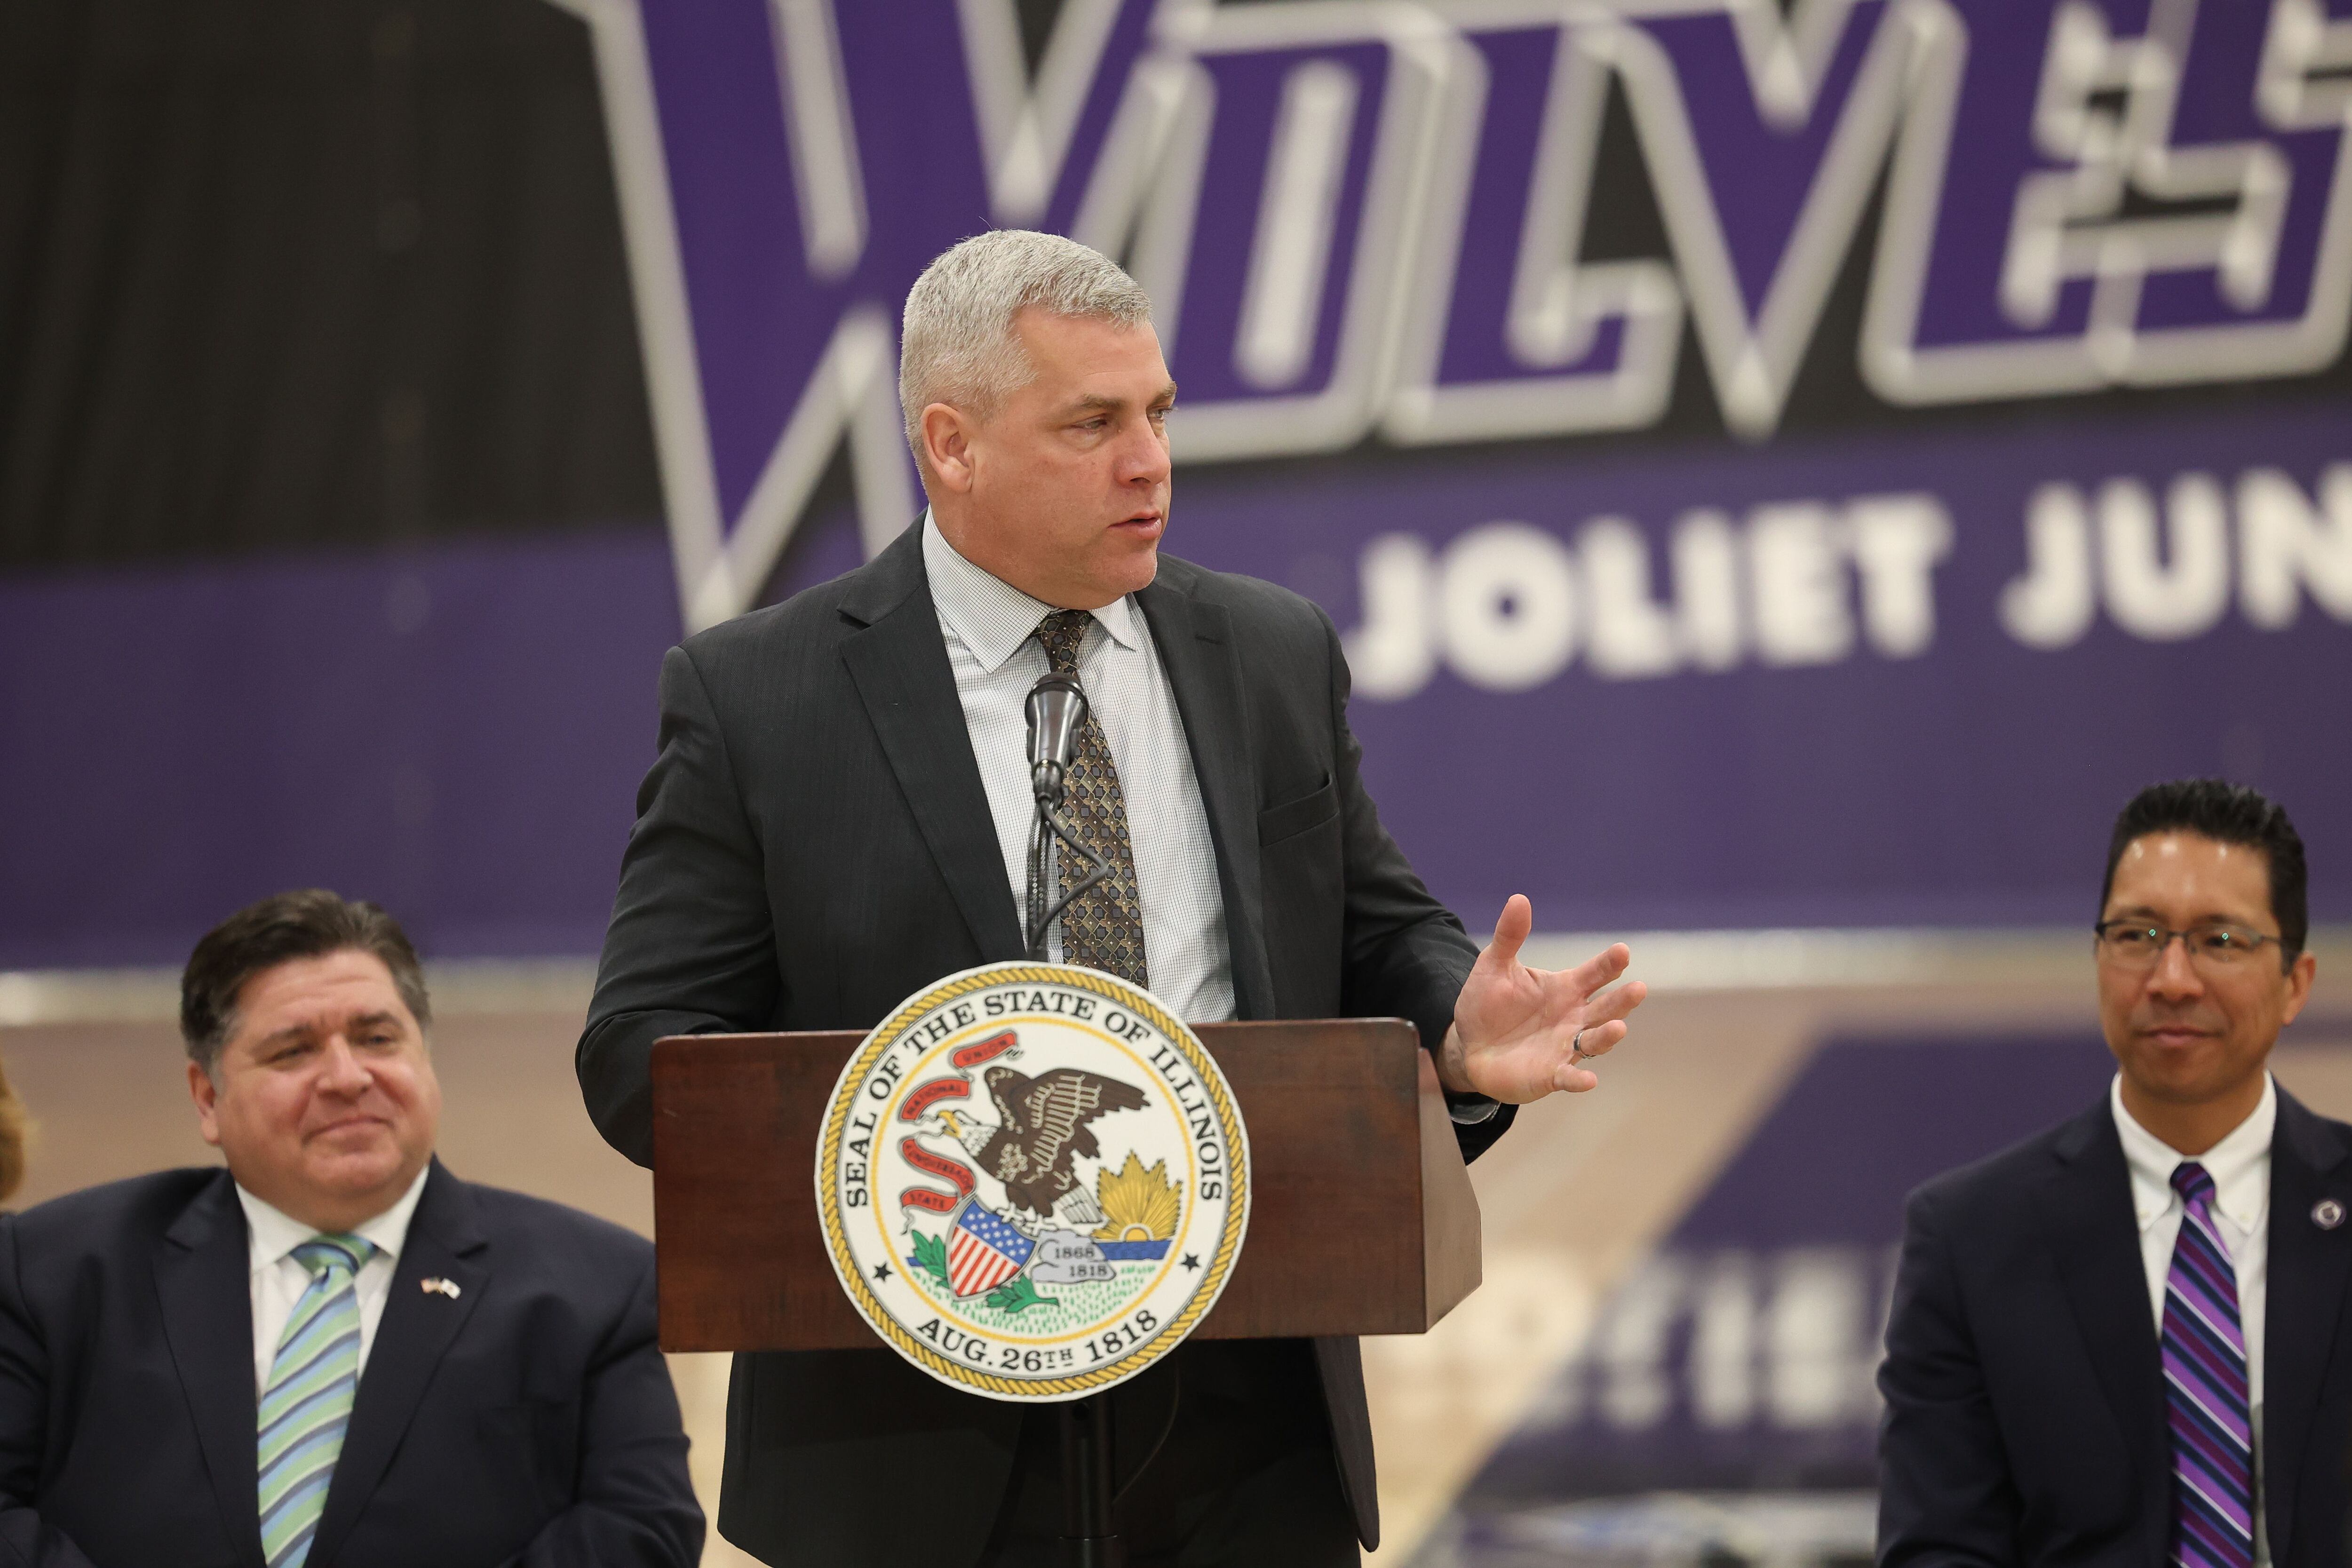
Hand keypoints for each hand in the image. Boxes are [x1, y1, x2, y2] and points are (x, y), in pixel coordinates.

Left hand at [1437, 895, 1645, 1101]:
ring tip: (1619, 1027)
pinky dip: (1579, 1079)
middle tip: (1638, 988)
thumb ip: (1509, 936)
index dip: (1609, 964)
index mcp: (1565, 988)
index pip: (1595, 974)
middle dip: (1622, 1000)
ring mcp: (1564, 1046)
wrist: (1468, 1045)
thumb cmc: (1487, 1004)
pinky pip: (1568, 1077)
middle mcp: (1573, 1017)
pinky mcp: (1550, 1074)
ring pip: (1594, 1040)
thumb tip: (1519, 898)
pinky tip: (1588, 1080)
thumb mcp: (1494, 966)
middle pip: (1605, 1008)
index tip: (1622, 952)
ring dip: (1608, 1035)